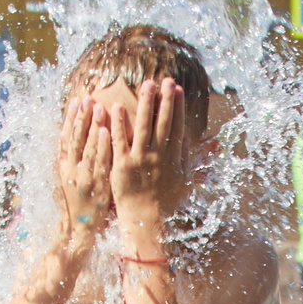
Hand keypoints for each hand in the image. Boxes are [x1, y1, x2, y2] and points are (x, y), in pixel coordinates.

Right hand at [55, 95, 112, 246]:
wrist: (77, 230)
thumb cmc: (74, 203)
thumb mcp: (65, 179)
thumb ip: (68, 158)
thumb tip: (67, 136)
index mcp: (61, 166)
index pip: (66, 136)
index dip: (71, 118)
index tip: (76, 100)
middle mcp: (70, 169)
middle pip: (76, 138)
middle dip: (81, 117)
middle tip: (88, 97)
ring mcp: (83, 178)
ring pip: (87, 147)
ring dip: (93, 126)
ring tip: (98, 106)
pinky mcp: (97, 187)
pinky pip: (100, 163)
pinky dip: (102, 147)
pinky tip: (107, 132)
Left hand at [107, 78, 187, 225]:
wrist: (147, 223)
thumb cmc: (167, 205)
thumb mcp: (183, 182)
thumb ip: (185, 159)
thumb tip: (186, 138)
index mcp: (173, 159)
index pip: (176, 126)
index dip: (177, 106)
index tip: (177, 89)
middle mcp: (158, 157)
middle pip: (162, 122)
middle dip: (164, 99)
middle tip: (165, 79)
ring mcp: (140, 160)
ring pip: (143, 126)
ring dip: (145, 104)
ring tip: (146, 84)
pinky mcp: (122, 166)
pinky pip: (119, 142)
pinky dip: (118, 124)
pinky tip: (116, 107)